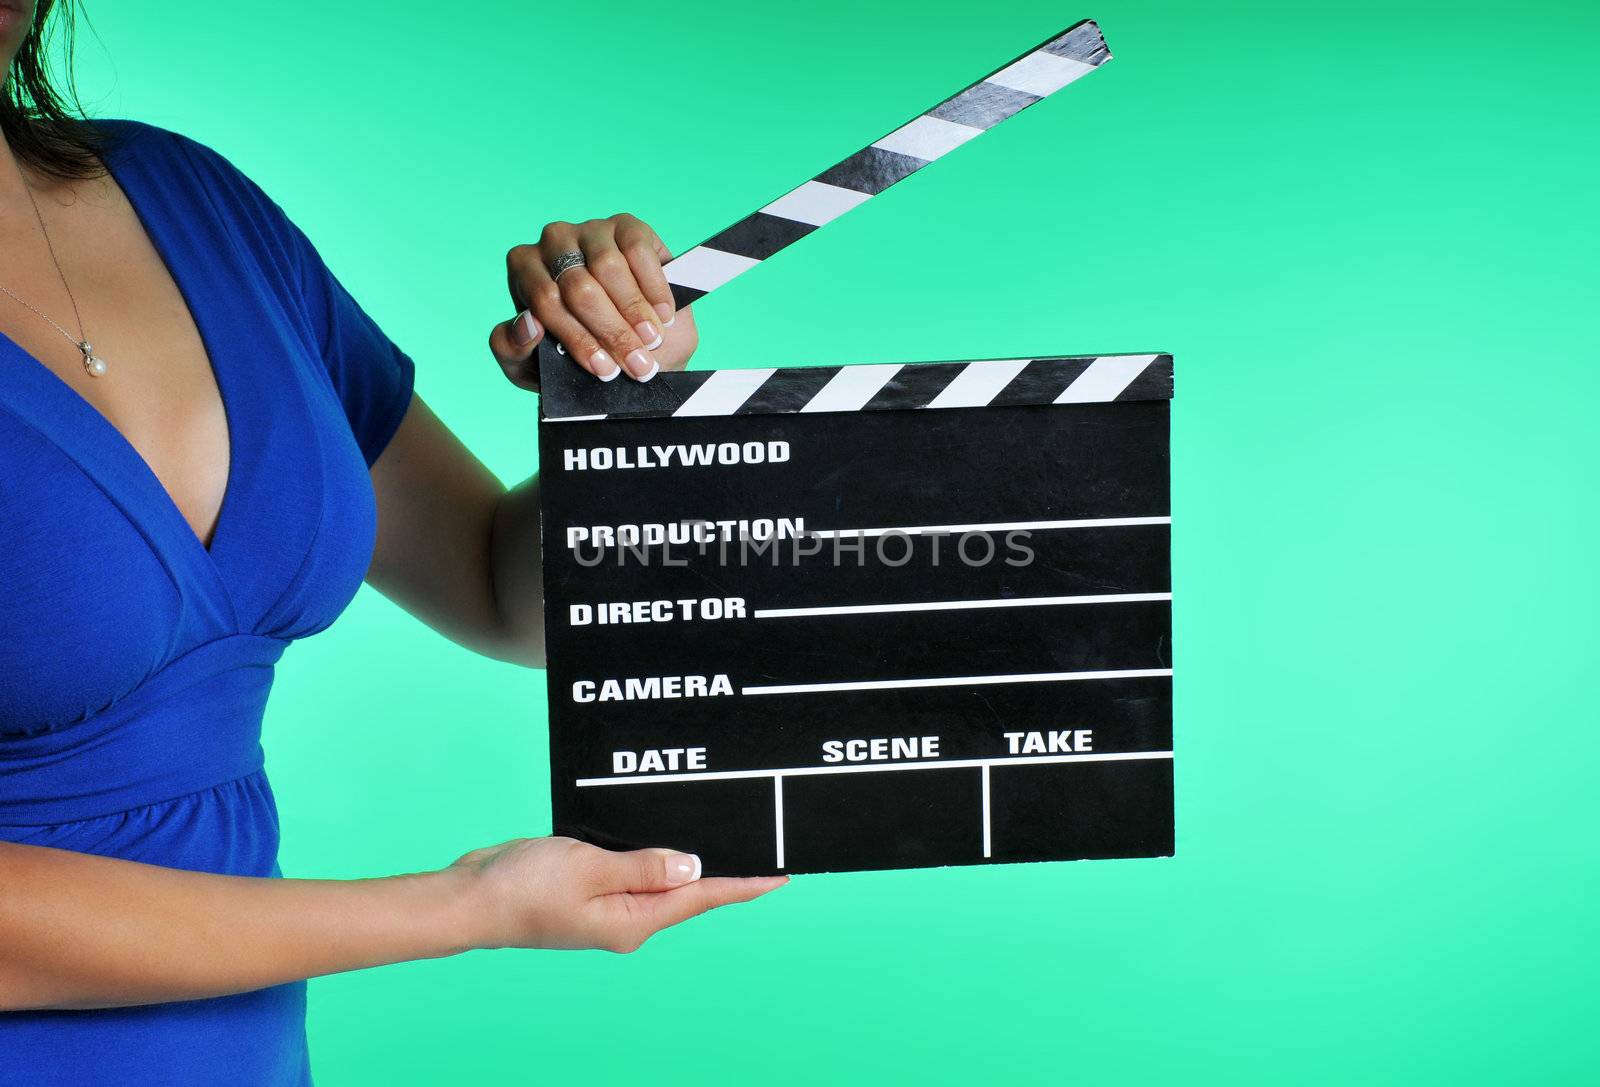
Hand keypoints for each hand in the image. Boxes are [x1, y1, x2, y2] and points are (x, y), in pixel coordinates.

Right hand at [445, 837, 785, 952]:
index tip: (782, 873)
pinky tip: (660, 830)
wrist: (471, 897)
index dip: (744, 882)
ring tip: (721, 831)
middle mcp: (627, 917)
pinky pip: (632, 867)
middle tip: (760, 839)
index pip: (702, 896)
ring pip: (660, 875)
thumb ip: (644, 867)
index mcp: (633, 921)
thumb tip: (694, 866)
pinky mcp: (589, 887)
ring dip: (686, 855)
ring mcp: (608, 905)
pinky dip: (651, 850)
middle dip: (722, 865)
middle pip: (687, 888)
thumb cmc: (523, 888)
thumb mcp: (590, 869)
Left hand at [489, 214, 700, 389]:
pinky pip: (638, 250)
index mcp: (523, 268)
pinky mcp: (625, 226)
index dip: (578, 338)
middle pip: (580, 287)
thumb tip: (526, 325)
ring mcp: (590, 229)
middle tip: (637, 365)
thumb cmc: (570, 351)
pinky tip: (663, 314)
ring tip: (652, 341)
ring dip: (635, 311)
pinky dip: (653, 288)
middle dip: (612, 332)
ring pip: (609, 268)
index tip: (604, 370)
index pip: (546, 300)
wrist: (622, 339)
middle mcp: (552, 241)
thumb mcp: (532, 365)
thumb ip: (511, 349)